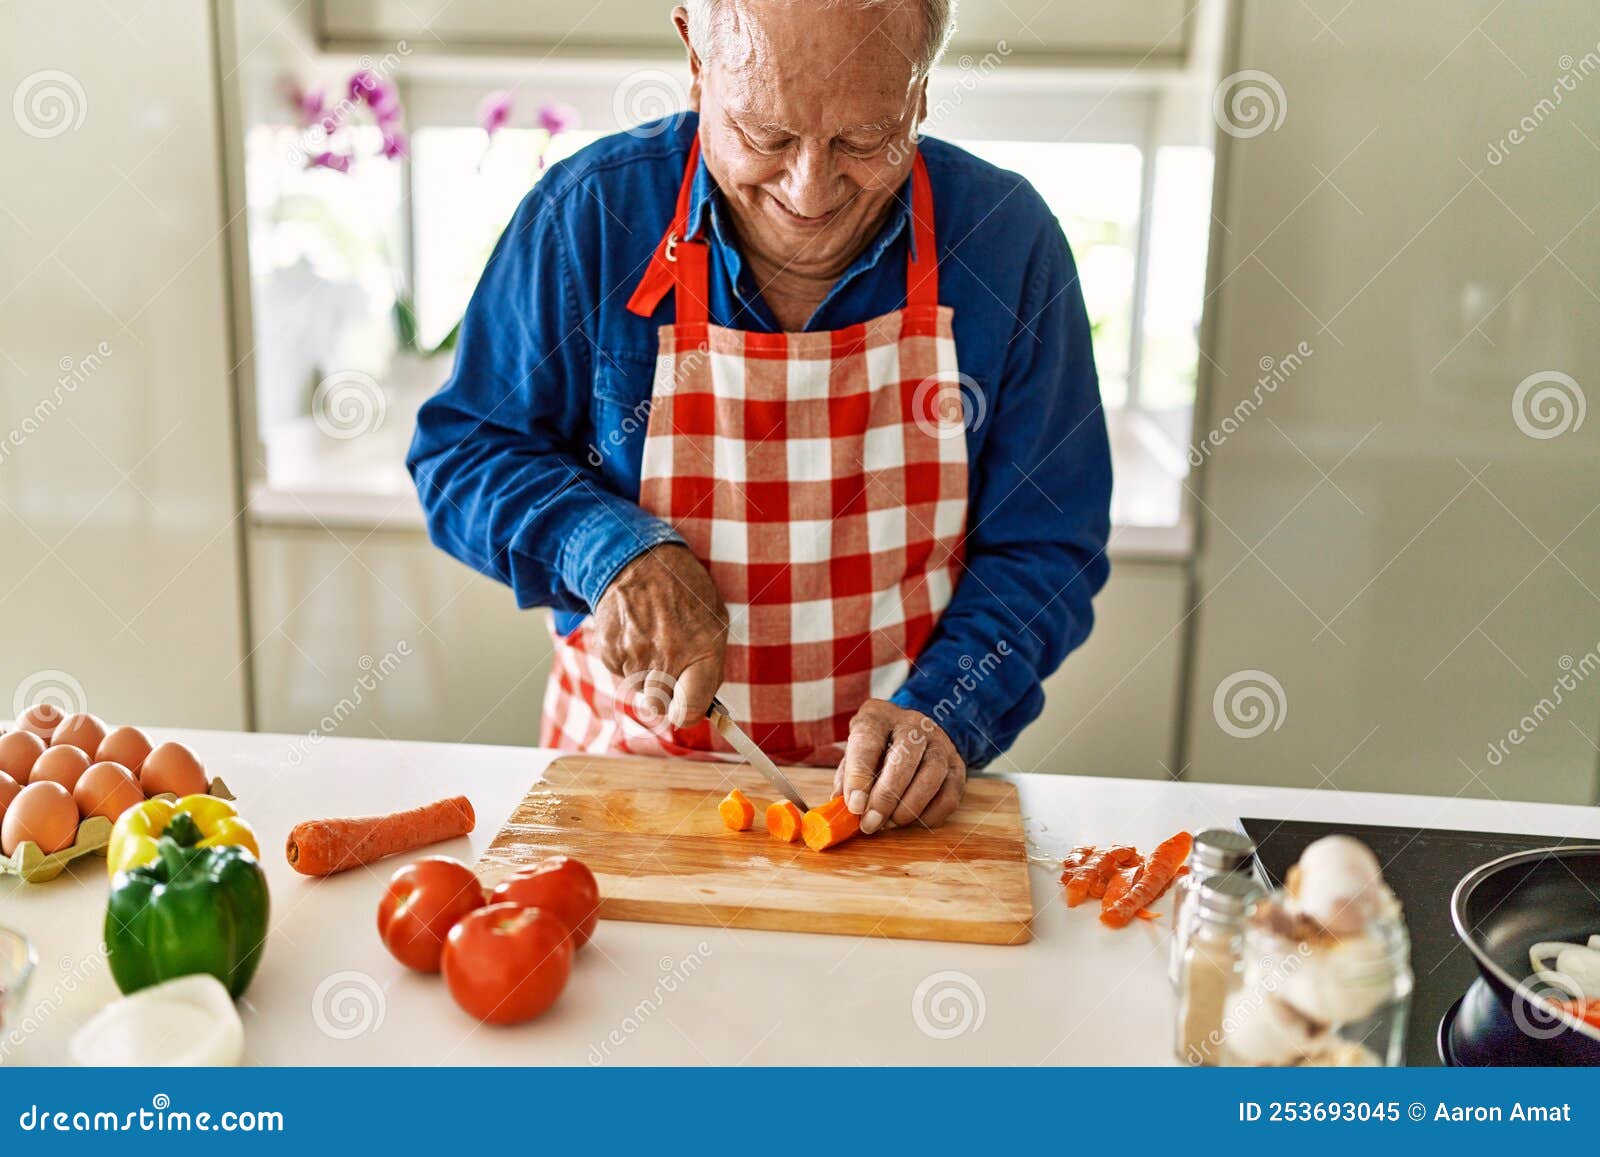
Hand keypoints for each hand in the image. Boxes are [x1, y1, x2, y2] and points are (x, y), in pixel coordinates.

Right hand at [592, 544, 727, 727]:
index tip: (689, 706)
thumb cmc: (683, 588)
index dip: (690, 712)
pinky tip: (635, 632)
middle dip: (665, 696)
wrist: (638, 557)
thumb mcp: (714, 620)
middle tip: (669, 670)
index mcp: (701, 650)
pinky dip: (627, 659)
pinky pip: (620, 671)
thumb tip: (705, 705)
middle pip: (658, 707)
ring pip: (638, 689)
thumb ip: (709, 665)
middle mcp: (667, 657)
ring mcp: (635, 655)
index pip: (691, 710)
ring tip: (653, 639)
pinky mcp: (610, 651)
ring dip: (646, 674)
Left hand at [832, 700, 965, 833]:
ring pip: (931, 775)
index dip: (859, 776)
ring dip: (909, 807)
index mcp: (879, 717)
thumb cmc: (876, 748)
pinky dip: (930, 814)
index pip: (868, 741)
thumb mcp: (854, 753)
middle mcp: (913, 724)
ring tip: (890, 823)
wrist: (911, 733)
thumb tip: (842, 809)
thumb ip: (846, 778)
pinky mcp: (958, 764)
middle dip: (886, 797)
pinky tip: (912, 821)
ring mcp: (940, 742)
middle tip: (871, 823)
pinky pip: (950, 794)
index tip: (854, 806)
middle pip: (904, 758)